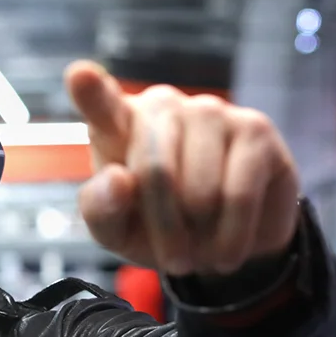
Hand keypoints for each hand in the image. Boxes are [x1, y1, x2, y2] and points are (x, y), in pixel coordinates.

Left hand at [66, 60, 301, 276]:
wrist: (221, 243)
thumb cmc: (156, 227)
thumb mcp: (117, 231)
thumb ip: (102, 210)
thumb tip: (119, 180)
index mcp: (117, 124)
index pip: (101, 104)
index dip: (91, 90)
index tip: (80, 75)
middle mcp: (162, 105)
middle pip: (155, 170)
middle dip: (164, 229)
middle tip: (173, 260)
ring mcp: (211, 110)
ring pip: (199, 187)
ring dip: (200, 236)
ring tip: (201, 247)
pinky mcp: (255, 129)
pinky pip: (239, 194)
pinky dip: (232, 235)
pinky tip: (228, 249)